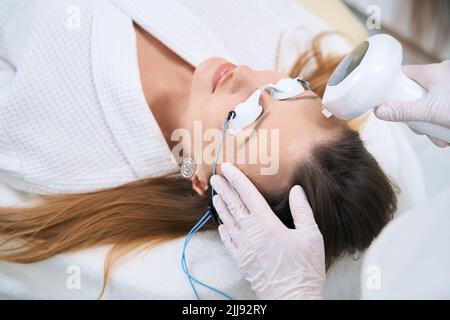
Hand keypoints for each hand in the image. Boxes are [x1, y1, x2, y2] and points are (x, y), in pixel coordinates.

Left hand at [210, 163, 325, 299]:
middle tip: (215, 176)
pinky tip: (221, 224)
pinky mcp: (242, 261)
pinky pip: (228, 242)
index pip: (248, 196)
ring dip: (221, 207)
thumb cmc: (305, 269)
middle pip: (234, 206)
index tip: (228, 167)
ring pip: (228, 222)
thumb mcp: (311, 236)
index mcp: (267, 225)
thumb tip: (297, 190)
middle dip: (224, 189)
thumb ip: (303, 210)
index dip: (237, 179)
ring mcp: (244, 249)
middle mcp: (251, 235)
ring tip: (215, 195)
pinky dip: (223, 230)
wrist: (293, 300)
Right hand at [374, 60, 449, 146]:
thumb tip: (378, 111)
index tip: (388, 103)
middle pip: (416, 95)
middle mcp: (443, 77)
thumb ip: (403, 112)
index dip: (393, 88)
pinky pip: (443, 111)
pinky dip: (443, 125)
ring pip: (430, 107)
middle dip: (416, 116)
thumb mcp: (429, 113)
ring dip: (431, 125)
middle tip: (419, 128)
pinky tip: (448, 135)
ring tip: (439, 136)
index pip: (404, 74)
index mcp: (433, 72)